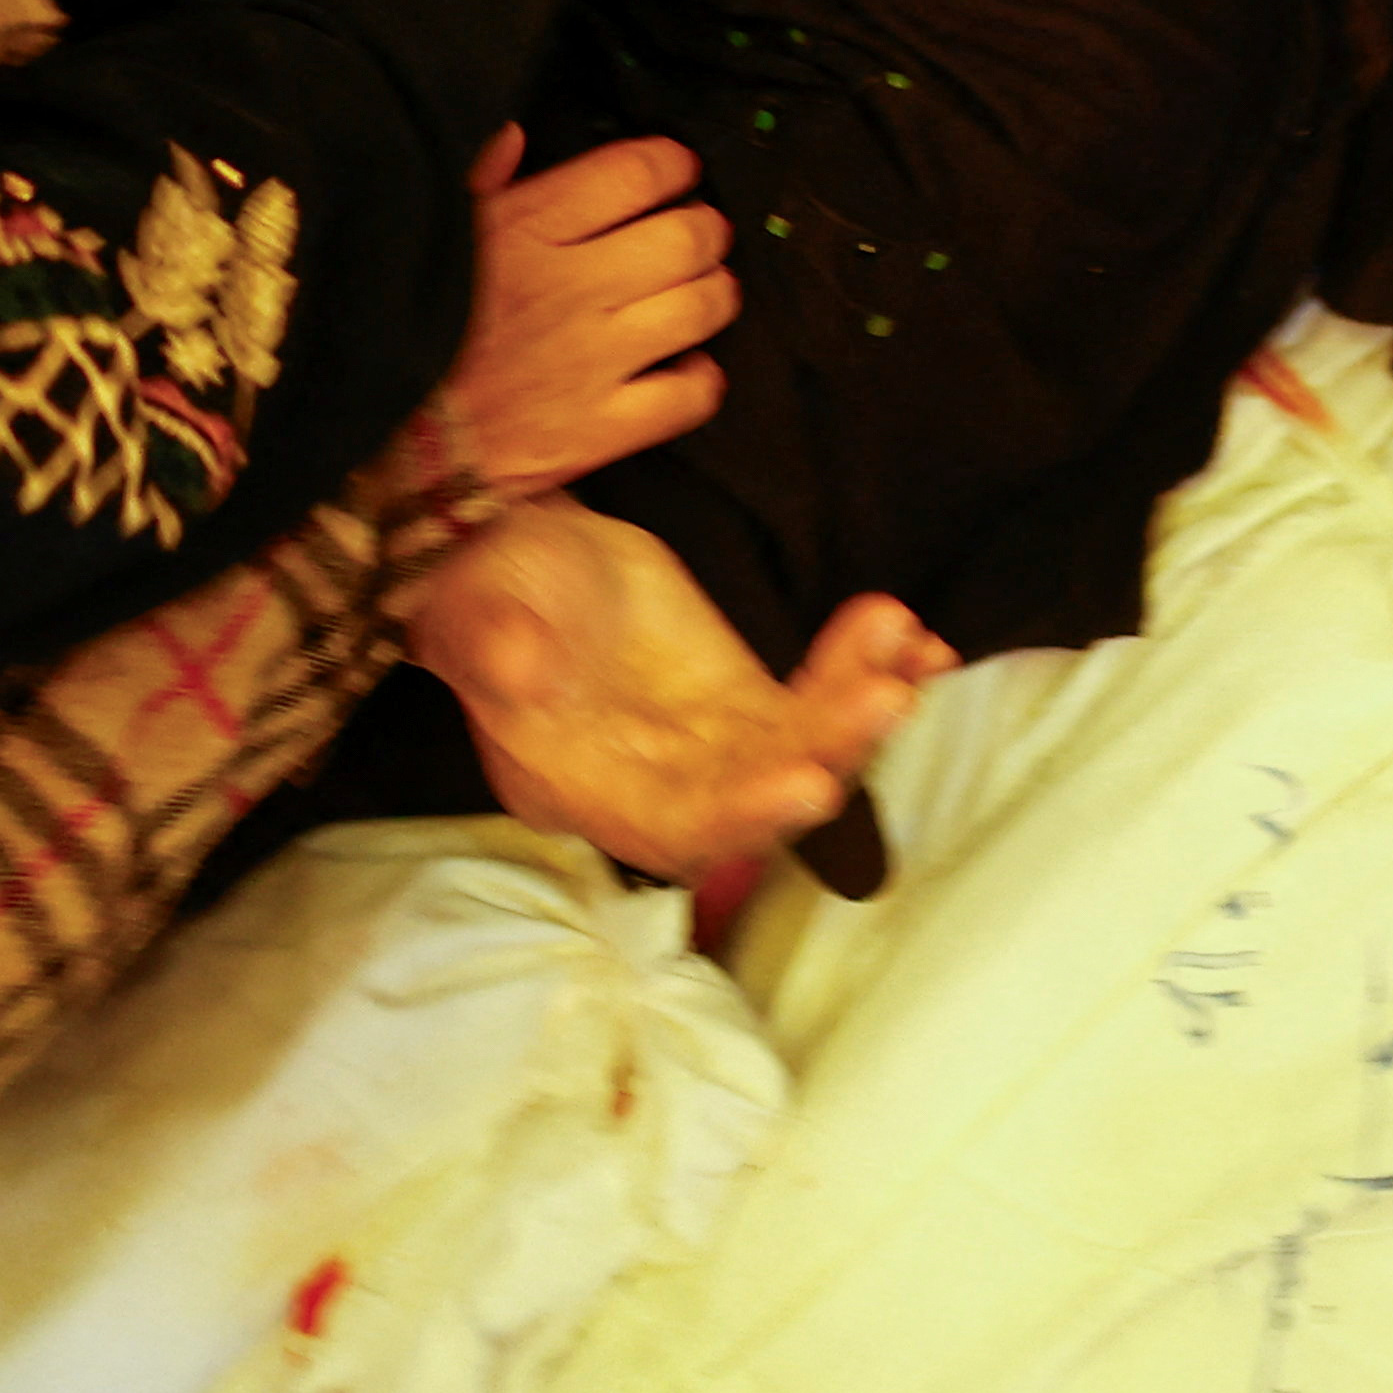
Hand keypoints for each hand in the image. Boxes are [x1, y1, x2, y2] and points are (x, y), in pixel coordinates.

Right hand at [408, 499, 955, 874]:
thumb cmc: (485, 594)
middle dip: (829, 752)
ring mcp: (714, 747)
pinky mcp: (750, 702)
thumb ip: (493, 646)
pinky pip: (822, 702)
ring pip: (805, 747)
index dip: (742, 815)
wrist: (525, 564)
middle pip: (760, 795)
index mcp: (583, 790)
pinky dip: (870, 674)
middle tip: (886, 698)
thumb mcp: (474, 609)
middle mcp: (660, 787)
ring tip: (904, 642)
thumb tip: (521, 671)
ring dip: (863, 704)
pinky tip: (918, 640)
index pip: (673, 828)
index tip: (807, 782)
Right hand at [443, 129, 734, 489]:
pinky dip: (700, 379)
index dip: (672, 163)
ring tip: (698, 291)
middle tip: (696, 234)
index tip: (676, 170)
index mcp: (526, 230)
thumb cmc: (412, 332)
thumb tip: (514, 134)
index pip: (636, 173)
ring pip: (703, 307)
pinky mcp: (602, 428)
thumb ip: (478, 183)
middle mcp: (571, 289)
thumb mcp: (434, 238)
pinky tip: (682, 366)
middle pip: (689, 237)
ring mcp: (593, 361)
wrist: (390, 445)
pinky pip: (691, 395)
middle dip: (705, 229)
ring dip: (714, 293)